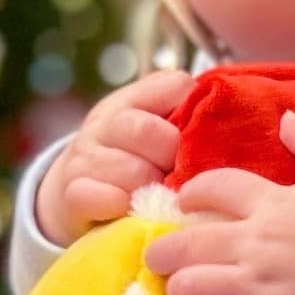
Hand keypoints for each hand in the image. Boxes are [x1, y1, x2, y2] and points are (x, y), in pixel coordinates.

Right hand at [34, 67, 194, 244]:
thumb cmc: (131, 159)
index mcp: (131, 100)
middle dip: (172, 157)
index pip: (172, 85)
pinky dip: (124, 206)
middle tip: (176, 175)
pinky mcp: (73, 193)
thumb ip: (182, 116)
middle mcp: (103, 123)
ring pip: (133, 171)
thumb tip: (221, 114)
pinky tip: (130, 209)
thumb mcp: (153, 130)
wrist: (79, 191)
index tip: (193, 138)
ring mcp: (84, 157)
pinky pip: (106, 198)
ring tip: (158, 196)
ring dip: (154, 190)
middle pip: (148, 130)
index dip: (192, 113)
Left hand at [146, 110, 294, 294]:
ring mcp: (262, 289)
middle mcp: (259, 244)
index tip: (184, 203)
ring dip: (179, 291)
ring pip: (189, 289)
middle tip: (163, 258)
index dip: (189, 193)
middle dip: (162, 253)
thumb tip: (287, 118)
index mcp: (275, 203)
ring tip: (184, 293)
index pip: (210, 187)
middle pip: (182, 245)